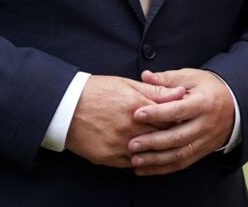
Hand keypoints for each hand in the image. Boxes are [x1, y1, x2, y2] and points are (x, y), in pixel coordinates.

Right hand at [65, 75, 184, 167]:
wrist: (64, 106)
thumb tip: (182, 92)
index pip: (170, 117)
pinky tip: (143, 153)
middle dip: (171, 135)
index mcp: (137, 106)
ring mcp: (118, 144)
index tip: (183, 118)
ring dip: (155, 150)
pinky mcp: (107, 156)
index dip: (178, 119)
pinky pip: (131, 163)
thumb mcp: (127, 84)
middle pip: (161, 137)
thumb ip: (156, 91)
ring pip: (148, 153)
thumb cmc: (97, 91)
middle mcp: (129, 127)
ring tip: (161, 145)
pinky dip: (139, 159)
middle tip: (178, 133)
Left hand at [127, 68, 235, 175]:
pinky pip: (182, 163)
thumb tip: (146, 76)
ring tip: (135, 160)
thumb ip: (168, 79)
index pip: (178, 110)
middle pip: (178, 136)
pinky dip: (162, 168)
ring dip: (156, 159)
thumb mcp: (191, 78)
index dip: (157, 113)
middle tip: (132, 143)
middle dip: (154, 142)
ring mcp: (205, 140)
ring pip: (180, 154)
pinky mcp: (202, 151)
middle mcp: (205, 124)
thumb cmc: (208, 88)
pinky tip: (145, 169)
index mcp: (203, 103)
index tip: (137, 114)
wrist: (235, 105)